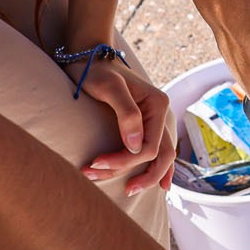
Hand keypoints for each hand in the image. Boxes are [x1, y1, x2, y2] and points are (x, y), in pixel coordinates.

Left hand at [75, 53, 175, 195]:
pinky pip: (156, 151)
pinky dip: (156, 169)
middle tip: (124, 191)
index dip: (125, 161)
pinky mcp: (143, 125)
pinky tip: (158, 184)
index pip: (149, 146)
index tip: (96, 164)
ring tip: (124, 189)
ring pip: (158, 157)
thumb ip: (127, 114)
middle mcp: (159, 114)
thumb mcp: (109, 88)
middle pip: (161, 155)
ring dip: (142, 175)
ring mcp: (153, 120)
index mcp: (157, 104)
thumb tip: (136, 147)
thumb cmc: (95, 71)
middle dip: (143, 176)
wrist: (88, 57)